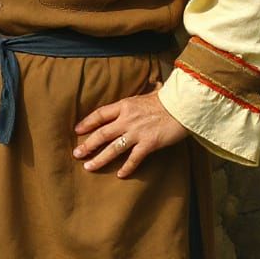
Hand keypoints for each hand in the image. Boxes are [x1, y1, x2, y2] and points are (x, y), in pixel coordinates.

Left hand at [72, 87, 188, 177]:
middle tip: (76, 154)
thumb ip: (143, 94)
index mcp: (124, 105)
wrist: (183, 106)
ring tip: (89, 167)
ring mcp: (137, 133)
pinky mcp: (149, 143)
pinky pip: (134, 158)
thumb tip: (151, 84)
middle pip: (102, 134)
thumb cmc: (167, 99)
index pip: (100, 114)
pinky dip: (127, 167)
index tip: (77, 131)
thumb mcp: (149, 92)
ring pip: (113, 148)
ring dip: (100, 159)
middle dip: (87, 145)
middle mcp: (127, 120)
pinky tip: (120, 175)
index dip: (87, 122)